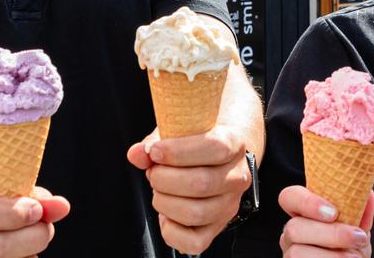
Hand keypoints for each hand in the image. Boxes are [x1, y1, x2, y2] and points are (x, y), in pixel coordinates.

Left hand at [126, 125, 249, 253]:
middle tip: (153, 172)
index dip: (178, 152)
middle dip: (164, 178)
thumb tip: (136, 154)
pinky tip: (166, 213)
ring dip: (164, 202)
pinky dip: (171, 230)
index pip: (215, 148)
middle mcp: (236, 177)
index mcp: (233, 144)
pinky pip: (194, 243)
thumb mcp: (177, 131)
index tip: (155, 152)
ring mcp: (229, 206)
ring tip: (158, 190)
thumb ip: (154, 142)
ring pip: (196, 213)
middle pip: (201, 183)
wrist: (217, 156)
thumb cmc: (193, 140)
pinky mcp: (217, 228)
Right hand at [277, 184, 373, 255]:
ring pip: (297, 251)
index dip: (306, 202)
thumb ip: (360, 212)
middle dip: (331, 233)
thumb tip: (367, 194)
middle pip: (294, 226)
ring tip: (356, 257)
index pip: (289, 197)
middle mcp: (292, 233)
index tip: (334, 212)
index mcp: (304, 214)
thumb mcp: (358, 230)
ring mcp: (290, 253)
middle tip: (357, 237)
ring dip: (332, 255)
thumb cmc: (351, 250)